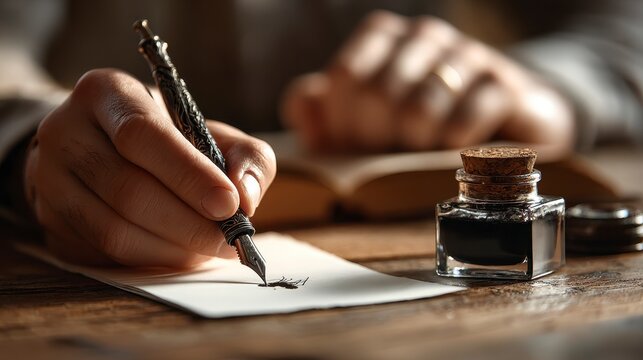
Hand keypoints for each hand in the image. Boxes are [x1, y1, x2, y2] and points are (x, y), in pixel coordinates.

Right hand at [25, 69, 275, 266]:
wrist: (101, 149)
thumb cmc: (168, 139)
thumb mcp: (211, 131)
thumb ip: (245, 155)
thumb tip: (247, 196)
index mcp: (107, 93)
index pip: (142, 134)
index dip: (188, 174)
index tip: (229, 204)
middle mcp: (65, 131)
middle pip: (128, 188)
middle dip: (189, 222)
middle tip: (231, 239)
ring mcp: (49, 179)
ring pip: (113, 228)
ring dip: (173, 247)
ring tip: (212, 248)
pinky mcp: (51, 218)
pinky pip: (104, 251)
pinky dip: (153, 259)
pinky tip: (182, 253)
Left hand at [283, 11, 574, 152]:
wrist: (498, 123)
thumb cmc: (416, 126)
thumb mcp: (359, 121)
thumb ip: (320, 111)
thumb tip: (302, 107)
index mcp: (383, 37)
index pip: (345, 77)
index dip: (345, 124)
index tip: (356, 147)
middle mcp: (422, 36)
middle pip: (378, 94)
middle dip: (377, 141)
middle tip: (388, 157)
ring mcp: (465, 55)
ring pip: (418, 109)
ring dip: (414, 147)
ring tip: (421, 154)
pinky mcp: (503, 85)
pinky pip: (462, 122)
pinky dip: (450, 149)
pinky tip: (453, 150)